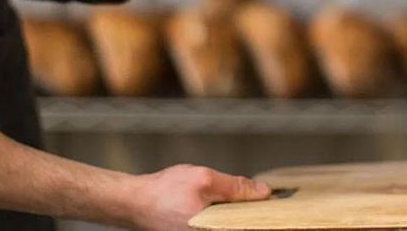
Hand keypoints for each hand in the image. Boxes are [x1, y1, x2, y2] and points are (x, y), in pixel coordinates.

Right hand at [125, 164, 270, 229]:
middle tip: (255, 197)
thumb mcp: (205, 180)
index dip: (262, 215)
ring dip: (236, 213)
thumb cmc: (164, 192)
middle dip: (248, 213)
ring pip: (230, 224)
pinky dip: (224, 216)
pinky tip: (223, 203)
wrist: (135, 201)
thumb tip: (264, 192)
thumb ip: (236, 187)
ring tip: (234, 198)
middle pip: (240, 225)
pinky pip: (219, 225)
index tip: (271, 203)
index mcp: (214, 230)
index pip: (249, 225)